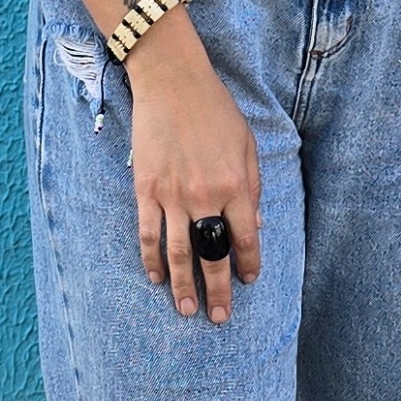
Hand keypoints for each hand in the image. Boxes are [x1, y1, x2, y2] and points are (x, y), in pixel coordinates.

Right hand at [125, 22, 262, 317]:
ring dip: (183, 286)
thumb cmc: (215, 110)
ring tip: (187, 310)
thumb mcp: (247, 145)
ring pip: (178, 253)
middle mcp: (205, 197)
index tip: (248, 280)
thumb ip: (253, 186)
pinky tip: (156, 278)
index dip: (248, 262)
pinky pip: (148, 234)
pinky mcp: (145, 190)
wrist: (172, 83)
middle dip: (217, 291)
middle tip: (219, 317)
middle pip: (212, 254)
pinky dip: (151, 260)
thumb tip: (254, 224)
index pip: (245, 238)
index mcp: (236, 185)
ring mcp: (172, 196)